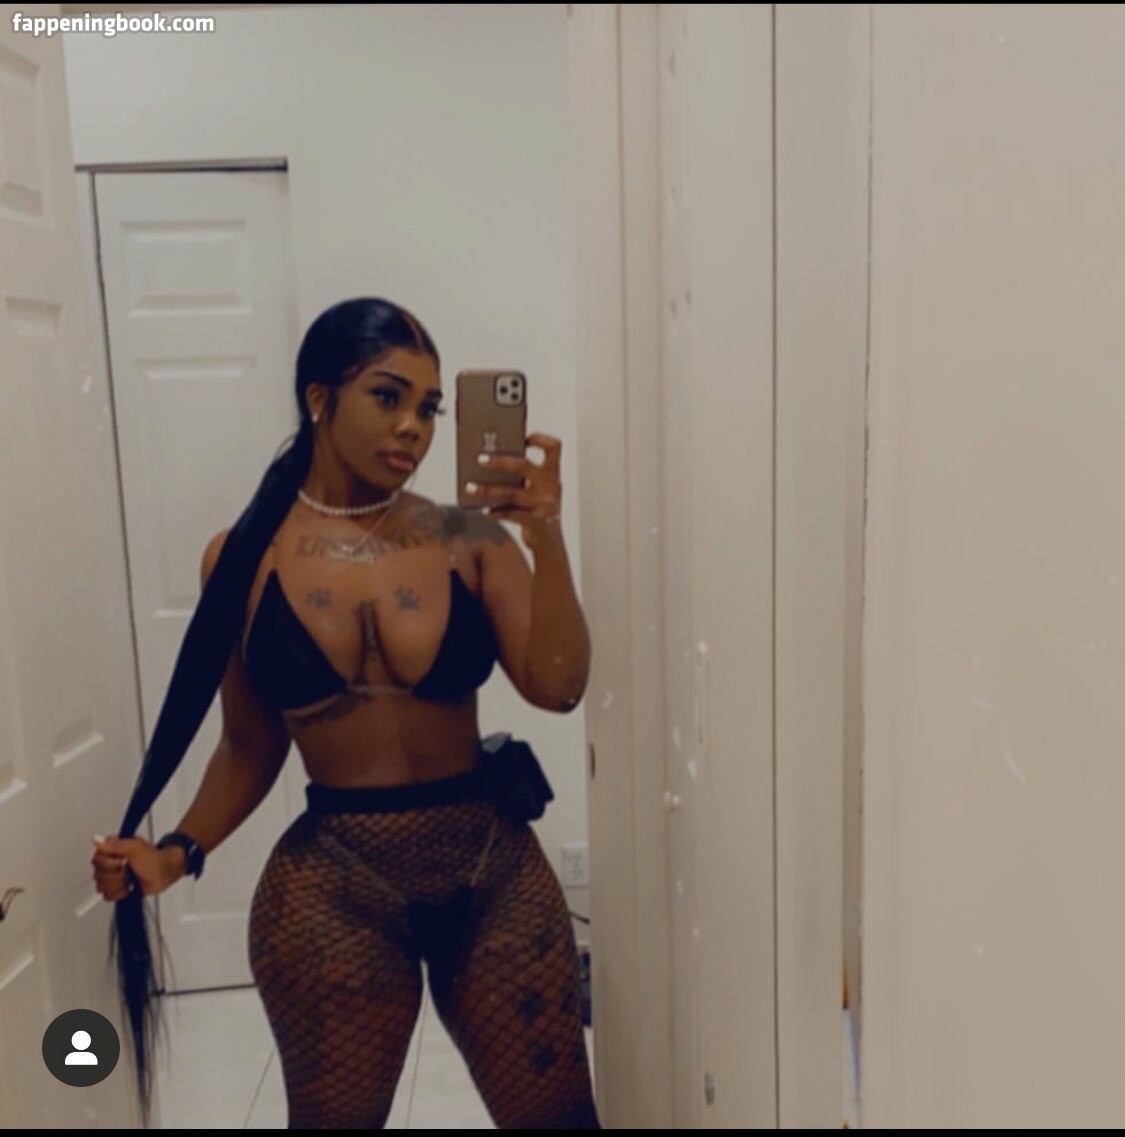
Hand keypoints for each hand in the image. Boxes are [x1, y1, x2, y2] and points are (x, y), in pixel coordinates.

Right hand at [91, 834, 183, 901]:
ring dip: (118, 885)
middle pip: (98, 875)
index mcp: (111, 850)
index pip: (96, 860)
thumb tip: (96, 839)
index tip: (122, 862)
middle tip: (128, 870)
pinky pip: (107, 896)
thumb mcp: (135, 848)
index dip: (109, 864)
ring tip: (129, 879)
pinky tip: (128, 887)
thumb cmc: (154, 859)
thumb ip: (115, 844)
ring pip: (101, 887)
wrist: (165, 873)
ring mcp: (113, 876)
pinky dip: (119, 893)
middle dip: (116, 875)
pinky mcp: (116, 888)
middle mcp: (110, 862)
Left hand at [465, 432, 563, 550]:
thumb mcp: (537, 489)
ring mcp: (545, 504)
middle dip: (499, 461)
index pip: (553, 447)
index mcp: (553, 474)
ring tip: (469, 488)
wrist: (550, 542)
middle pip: (523, 465)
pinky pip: (511, 514)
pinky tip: (487, 510)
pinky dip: (497, 511)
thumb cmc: (538, 510)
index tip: (522, 438)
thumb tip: (489, 462)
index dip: (539, 438)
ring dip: (487, 490)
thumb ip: (523, 476)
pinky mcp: (537, 522)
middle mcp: (552, 486)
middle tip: (480, 459)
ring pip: (511, 493)